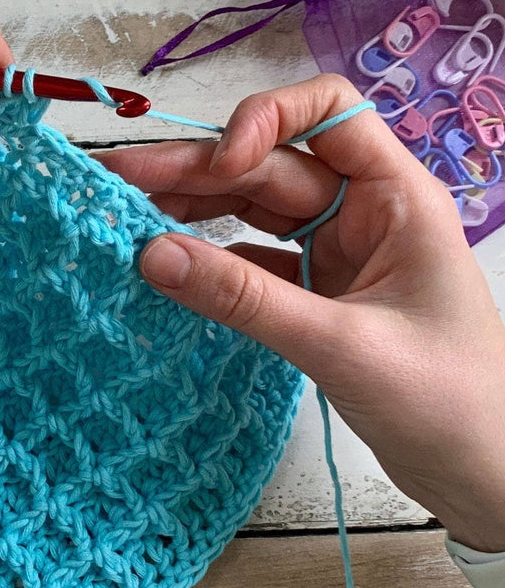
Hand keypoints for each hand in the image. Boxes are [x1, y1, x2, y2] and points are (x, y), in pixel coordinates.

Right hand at [97, 75, 504, 551]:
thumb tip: (151, 254)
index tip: (216, 166)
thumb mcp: (339, 344)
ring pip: (256, 211)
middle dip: (198, 168)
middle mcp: (364, 213)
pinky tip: (170, 264)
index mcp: (394, 197)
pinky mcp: (319, 297)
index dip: (265, 121)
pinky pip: (254, 262)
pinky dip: (212, 262)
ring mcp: (339, 255)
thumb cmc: (445, 402)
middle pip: (272, 166)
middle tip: (119, 179)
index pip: (327, 114)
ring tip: (126, 211)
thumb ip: (243, 299)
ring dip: (195, 208)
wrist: (483, 473)